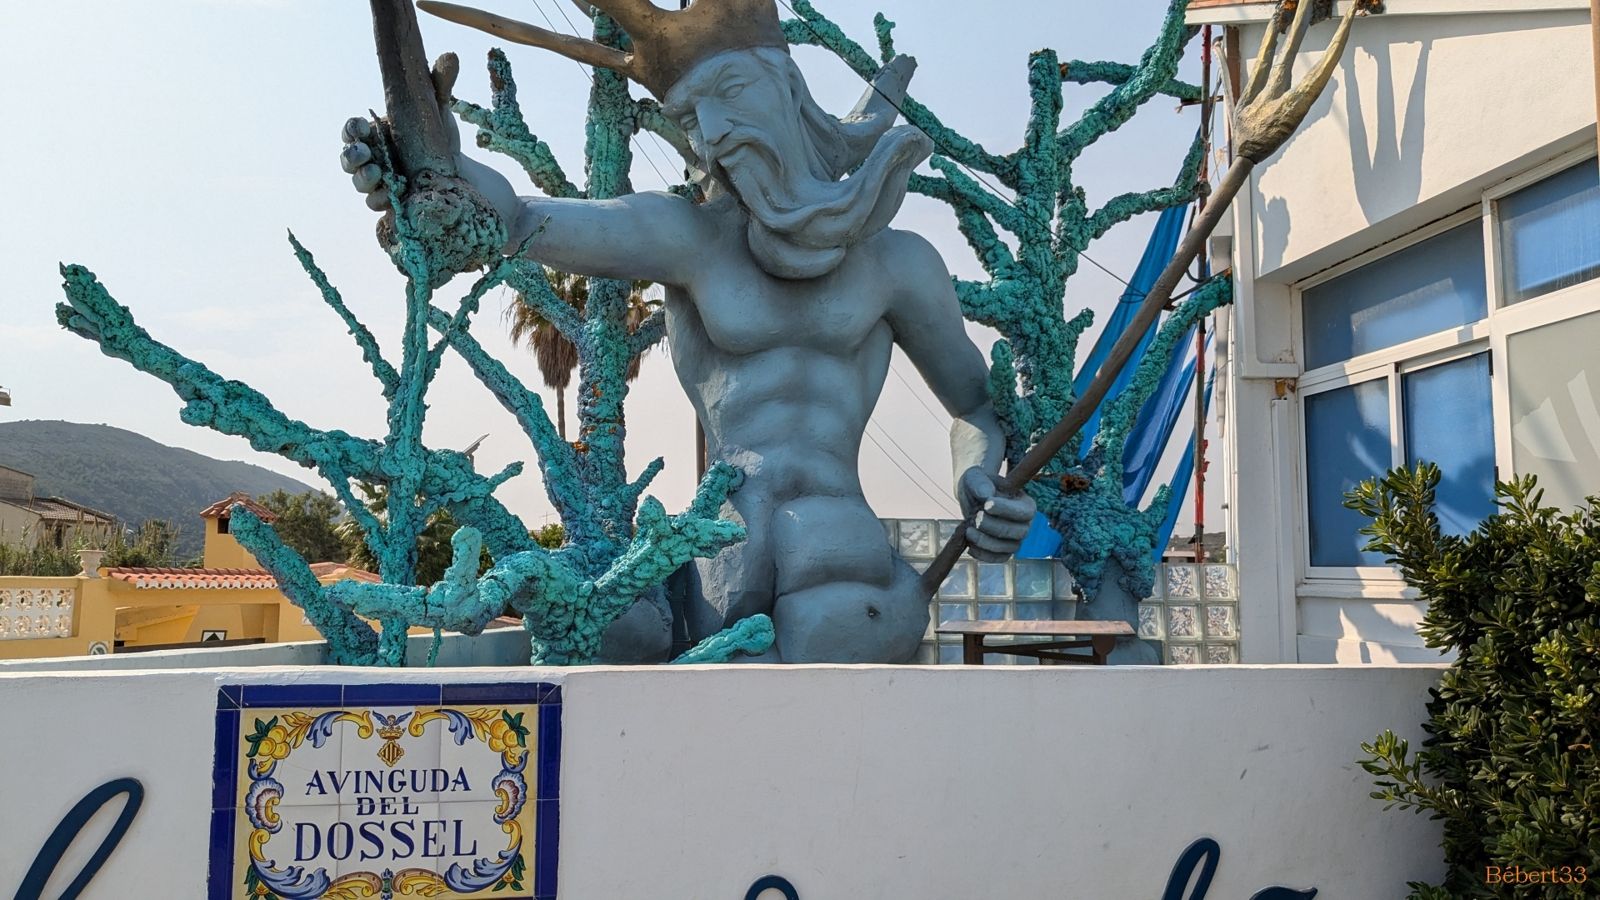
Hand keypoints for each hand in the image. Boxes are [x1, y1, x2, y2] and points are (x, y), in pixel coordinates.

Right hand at [338, 53, 468, 211]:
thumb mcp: (438, 110)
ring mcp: (378, 181)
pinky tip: (392, 197)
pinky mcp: (389, 201)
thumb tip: (452, 56)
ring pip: (358, 182)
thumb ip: (439, 84)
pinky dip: (381, 200)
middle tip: (367, 155)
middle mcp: (371, 157)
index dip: (352, 128)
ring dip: (364, 180)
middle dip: (353, 156)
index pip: (353, 129)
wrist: (458, 172)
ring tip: (380, 176)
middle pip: (348, 157)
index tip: (363, 126)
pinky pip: (375, 202)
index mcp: (375, 132)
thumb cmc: (439, 137)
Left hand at [956, 467, 1035, 562]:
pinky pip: (999, 559)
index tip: (987, 504)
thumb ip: (980, 482)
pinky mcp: (1003, 551)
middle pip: (1019, 532)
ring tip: (969, 530)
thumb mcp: (975, 477)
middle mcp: (1025, 524)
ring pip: (1009, 548)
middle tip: (977, 517)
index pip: (1025, 512)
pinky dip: (984, 555)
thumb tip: (985, 495)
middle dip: (995, 527)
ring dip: (987, 542)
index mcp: (1026, 503)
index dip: (1007, 510)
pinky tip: (970, 545)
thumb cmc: (978, 485)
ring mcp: (1015, 539)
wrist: (972, 498)